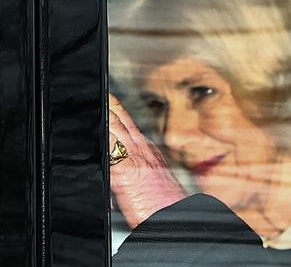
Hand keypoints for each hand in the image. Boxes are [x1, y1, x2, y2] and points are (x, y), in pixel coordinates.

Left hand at [109, 94, 186, 228]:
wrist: (175, 217)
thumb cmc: (165, 206)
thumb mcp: (156, 181)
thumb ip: (142, 170)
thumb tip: (129, 172)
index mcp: (150, 152)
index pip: (130, 124)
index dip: (118, 110)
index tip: (110, 100)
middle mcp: (143, 150)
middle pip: (121, 120)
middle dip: (110, 105)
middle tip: (101, 92)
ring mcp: (133, 157)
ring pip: (115, 127)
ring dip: (106, 113)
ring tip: (97, 100)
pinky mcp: (123, 170)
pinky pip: (109, 144)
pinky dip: (103, 131)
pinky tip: (98, 122)